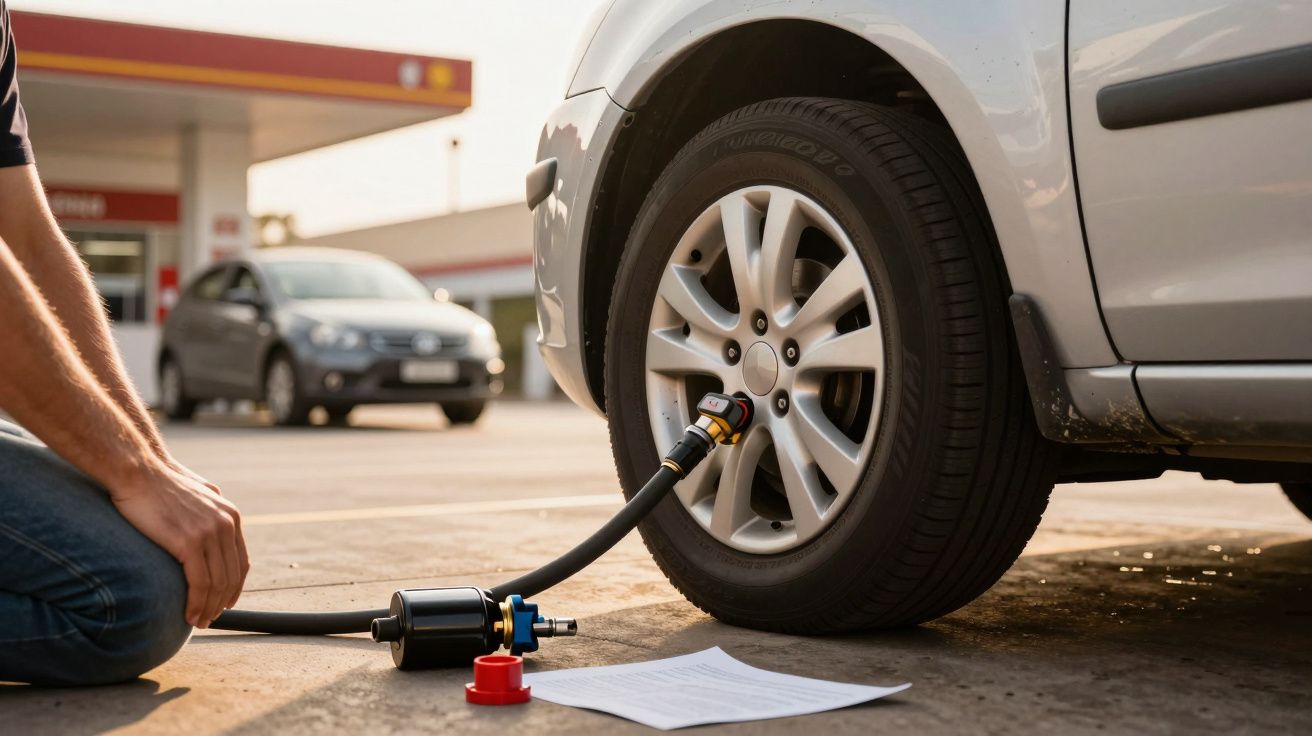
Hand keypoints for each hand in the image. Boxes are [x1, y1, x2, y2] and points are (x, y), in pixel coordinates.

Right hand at [109, 460, 249, 627]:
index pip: (240, 562)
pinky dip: (197, 603)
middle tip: (210, 619)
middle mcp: (227, 524)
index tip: (225, 603)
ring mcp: (210, 533)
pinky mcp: (190, 542)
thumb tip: (215, 527)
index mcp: (231, 516)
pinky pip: (200, 582)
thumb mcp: (199, 494)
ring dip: (209, 608)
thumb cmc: (161, 483)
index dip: (234, 587)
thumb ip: (211, 511)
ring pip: (217, 583)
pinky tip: (190, 615)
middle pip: (231, 576)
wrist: (139, 471)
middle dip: (221, 602)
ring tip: (199, 622)